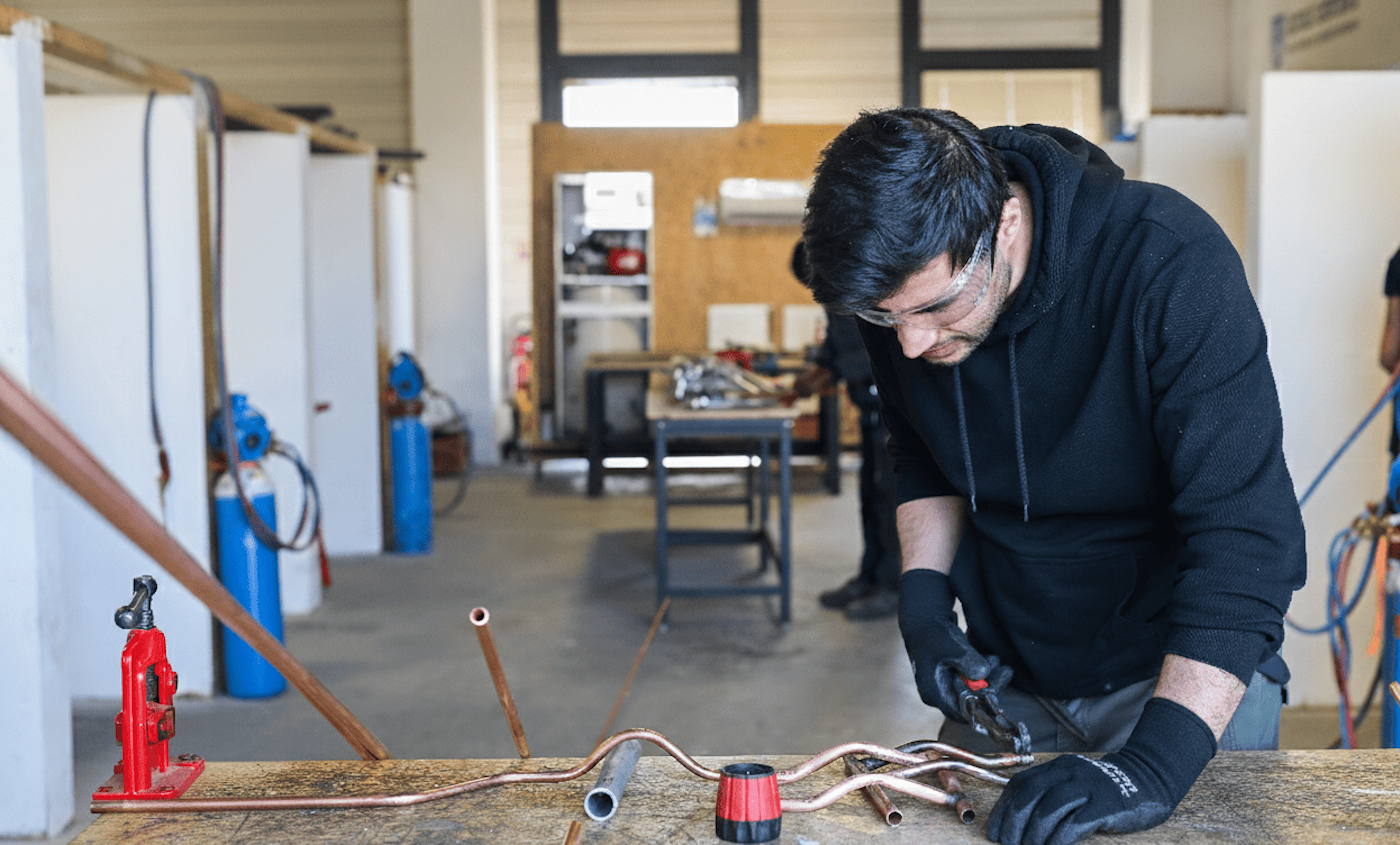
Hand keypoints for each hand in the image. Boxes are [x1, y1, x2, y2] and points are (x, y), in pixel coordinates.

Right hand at [897, 569, 1011, 720]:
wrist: (923, 619)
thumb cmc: (934, 633)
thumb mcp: (951, 646)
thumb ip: (966, 661)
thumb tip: (983, 673)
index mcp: (934, 692)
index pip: (961, 712)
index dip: (981, 705)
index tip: (997, 689)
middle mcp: (939, 693)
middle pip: (970, 702)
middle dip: (989, 687)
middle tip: (1003, 669)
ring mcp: (945, 685)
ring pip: (972, 691)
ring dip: (988, 677)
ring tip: (996, 659)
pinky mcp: (952, 676)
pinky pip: (971, 681)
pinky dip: (983, 672)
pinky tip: (992, 659)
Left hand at [987, 697, 1215, 844]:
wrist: (1149, 779)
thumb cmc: (1104, 791)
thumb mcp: (1072, 784)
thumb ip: (1049, 795)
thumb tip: (1018, 824)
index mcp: (1056, 767)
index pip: (1020, 785)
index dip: (1003, 809)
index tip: (995, 831)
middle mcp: (1068, 773)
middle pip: (1030, 796)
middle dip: (1014, 823)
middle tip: (1008, 843)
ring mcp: (1087, 787)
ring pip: (1049, 809)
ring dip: (1033, 834)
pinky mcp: (1106, 805)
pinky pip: (1075, 823)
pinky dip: (1058, 838)